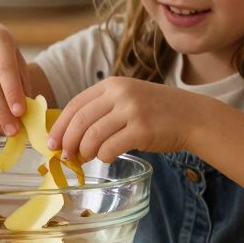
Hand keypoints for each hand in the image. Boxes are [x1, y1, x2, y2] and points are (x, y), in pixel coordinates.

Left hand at [47, 77, 196, 162]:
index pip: (75, 104)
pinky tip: (107, 158)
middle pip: (80, 121)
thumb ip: (102, 109)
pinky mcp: (141, 130)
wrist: (192, 116)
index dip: (60, 125)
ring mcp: (131, 110)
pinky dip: (103, 156)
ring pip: (92, 136)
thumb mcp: (128, 98)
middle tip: (65, 156)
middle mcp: (120, 94)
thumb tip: (70, 135)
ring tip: (85, 158)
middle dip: (68, 142)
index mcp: (112, 84)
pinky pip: (109, 148)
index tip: (52, 142)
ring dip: (84, 152)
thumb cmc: (156, 112)